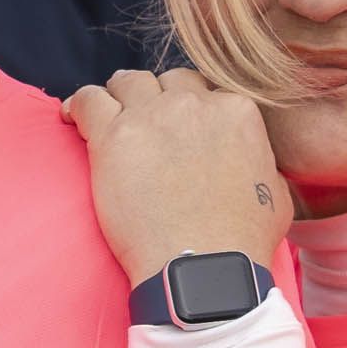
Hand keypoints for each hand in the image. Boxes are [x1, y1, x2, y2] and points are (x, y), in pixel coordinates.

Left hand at [60, 67, 292, 286]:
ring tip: (106, 113)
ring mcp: (152, 116)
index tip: (177, 131)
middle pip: (167, 82)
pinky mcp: (114, 135)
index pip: (205, 92)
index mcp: (236, 111)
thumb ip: (260, 162)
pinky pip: (88, 101)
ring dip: (118, 95)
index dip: (188, 111)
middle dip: (155, 98)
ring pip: (128, 82)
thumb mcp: (274, 192)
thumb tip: (253, 162)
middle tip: (143, 124)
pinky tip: (72, 116)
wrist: (203, 265)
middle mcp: (194, 103)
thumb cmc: (241, 241)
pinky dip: (78, 104)